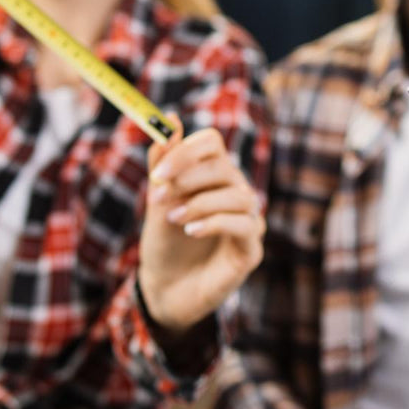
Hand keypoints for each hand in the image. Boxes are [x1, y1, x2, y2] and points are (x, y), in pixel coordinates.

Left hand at [137, 124, 264, 333]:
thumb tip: (170, 118)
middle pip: (223, 167)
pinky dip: (215, 223)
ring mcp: (247, 221)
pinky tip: (191, 232)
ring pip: (237, 196)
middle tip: (157, 196)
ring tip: (172, 218)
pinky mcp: (251, 249)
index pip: (212, 143)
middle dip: (187, 178)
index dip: (187, 152)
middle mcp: (236, 192)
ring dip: (199, 203)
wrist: (164, 290)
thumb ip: (162, 163)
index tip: (158, 172)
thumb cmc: (163, 243)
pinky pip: (244, 225)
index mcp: (214, 175)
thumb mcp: (157, 200)